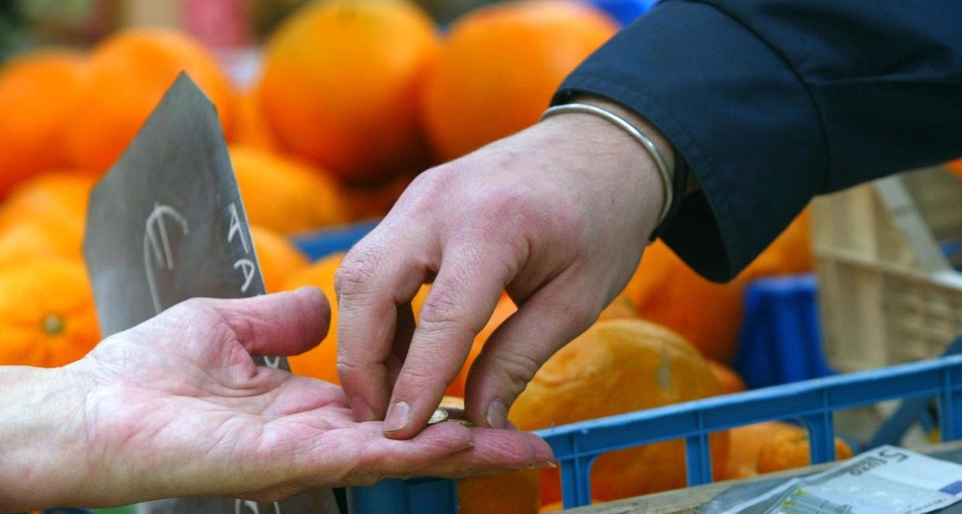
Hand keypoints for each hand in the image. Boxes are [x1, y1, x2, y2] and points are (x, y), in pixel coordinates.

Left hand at [0, 288, 552, 512]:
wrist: (84, 409)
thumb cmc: (141, 372)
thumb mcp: (222, 326)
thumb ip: (276, 320)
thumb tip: (317, 306)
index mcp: (305, 404)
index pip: (391, 403)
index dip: (441, 400)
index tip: (492, 389)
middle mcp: (316, 435)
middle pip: (411, 439)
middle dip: (473, 442)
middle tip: (537, 444)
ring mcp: (304, 453)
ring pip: (400, 453)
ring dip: (461, 452)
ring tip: (522, 445)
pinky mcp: (284, 461)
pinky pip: (361, 453)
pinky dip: (414, 449)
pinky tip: (459, 439)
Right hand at [335, 98, 672, 438]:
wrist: (599, 148)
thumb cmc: (602, 222)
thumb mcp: (578, 299)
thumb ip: (520, 357)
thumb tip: (478, 421)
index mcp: (494, 224)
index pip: (442, 316)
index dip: (417, 382)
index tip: (399, 436)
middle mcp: (440, 202)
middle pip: (368, 286)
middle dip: (361, 361)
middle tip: (377, 419)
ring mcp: (418, 196)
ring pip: (359, 273)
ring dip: (363, 338)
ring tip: (390, 394)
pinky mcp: (412, 203)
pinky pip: (375, 261)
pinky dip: (378, 312)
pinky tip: (406, 351)